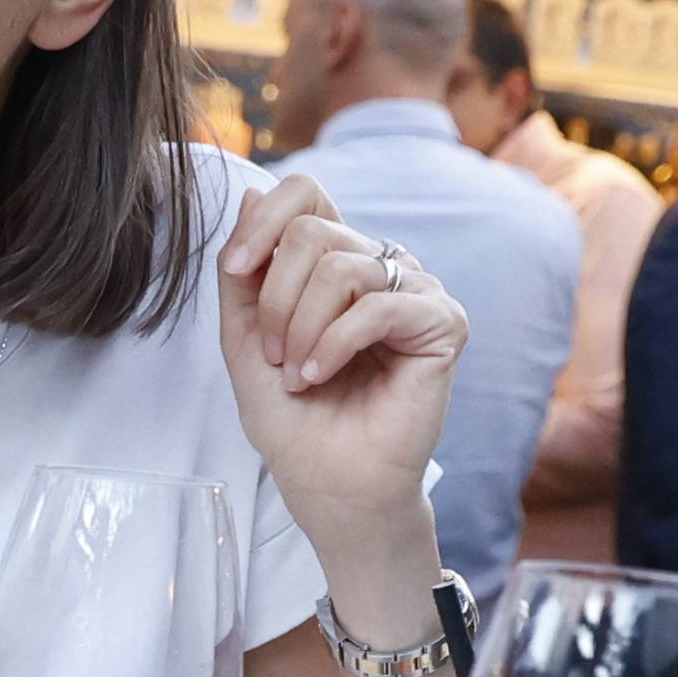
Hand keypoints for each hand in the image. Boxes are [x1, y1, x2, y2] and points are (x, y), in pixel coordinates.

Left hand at [215, 171, 460, 570]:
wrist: (331, 485)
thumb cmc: (295, 421)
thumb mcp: (244, 339)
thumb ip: (242, 274)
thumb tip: (250, 190)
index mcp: (335, 263)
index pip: (307, 194)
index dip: (263, 221)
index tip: (236, 270)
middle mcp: (379, 268)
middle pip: (313, 231)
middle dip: (276, 297)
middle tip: (274, 355)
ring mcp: (414, 292)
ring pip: (340, 266)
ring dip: (302, 326)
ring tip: (299, 373)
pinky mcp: (441, 324)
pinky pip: (378, 305)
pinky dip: (336, 343)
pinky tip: (321, 375)